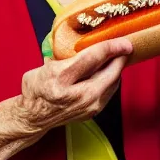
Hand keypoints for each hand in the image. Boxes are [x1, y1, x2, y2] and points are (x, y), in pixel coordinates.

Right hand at [17, 38, 132, 131]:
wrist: (34, 118)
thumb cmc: (37, 88)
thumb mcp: (44, 66)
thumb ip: (62, 56)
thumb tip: (82, 41)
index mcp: (59, 78)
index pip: (92, 58)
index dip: (111, 47)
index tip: (124, 41)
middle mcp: (76, 94)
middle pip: (109, 72)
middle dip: (120, 57)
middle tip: (126, 46)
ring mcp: (87, 106)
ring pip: (113, 82)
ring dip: (118, 68)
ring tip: (118, 56)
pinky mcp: (93, 112)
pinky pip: (109, 91)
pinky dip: (112, 79)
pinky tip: (110, 71)